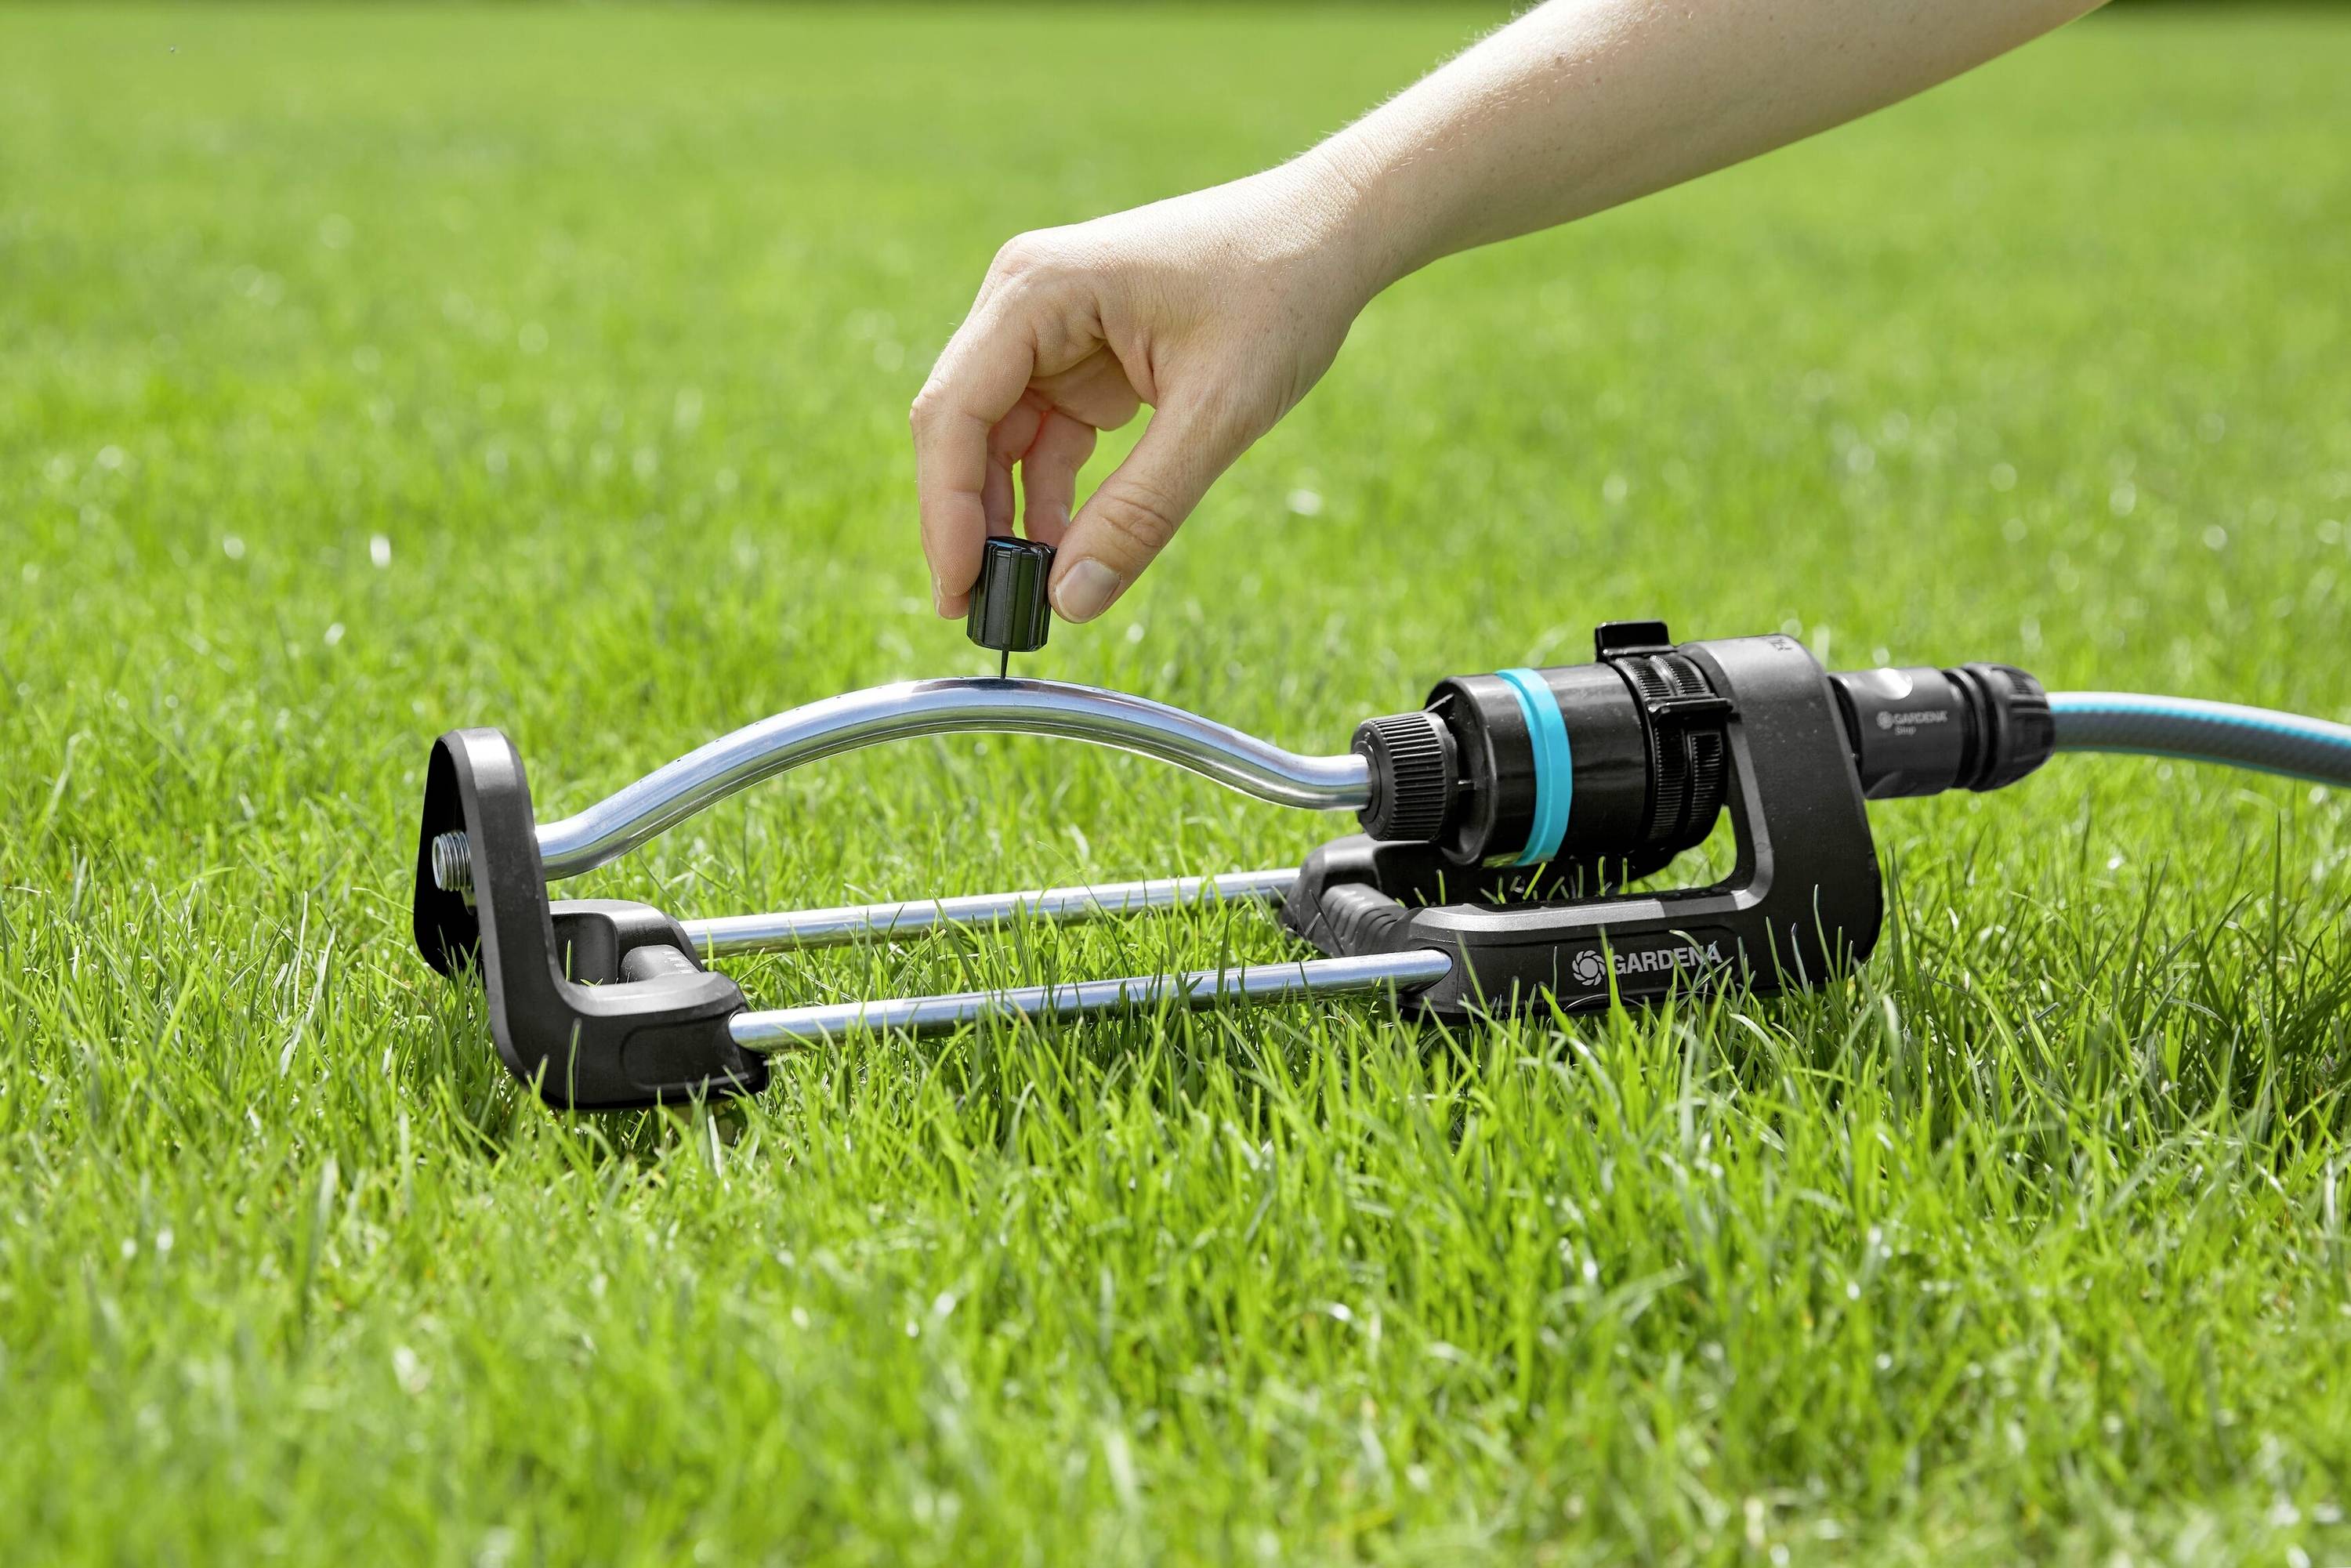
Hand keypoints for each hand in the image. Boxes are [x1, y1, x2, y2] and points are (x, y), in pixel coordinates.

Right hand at [912, 154, 1379, 622]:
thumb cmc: (1280, 292)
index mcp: (1036, 290)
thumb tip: (1071, 602)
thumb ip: (1140, 511)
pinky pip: (1042, 439)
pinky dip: (1048, 497)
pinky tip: (1067, 551)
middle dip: (970, 523)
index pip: (954, 412)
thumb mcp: (1216, 414)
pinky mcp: (1081, 357)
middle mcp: (1024, 303)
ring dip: (1008, 518)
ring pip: (997, 442)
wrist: (1333, 232)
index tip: (958, 592)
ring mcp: (1049, 330)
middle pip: (963, 429)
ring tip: (1027, 597)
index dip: (947, 511)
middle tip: (982, 614)